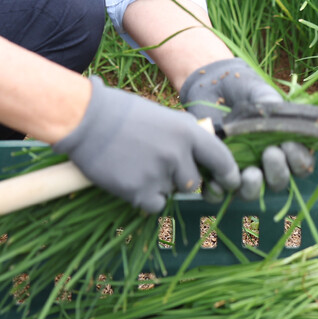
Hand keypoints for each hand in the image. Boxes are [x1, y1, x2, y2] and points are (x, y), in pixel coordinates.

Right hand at [53, 77, 239, 212]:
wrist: (87, 120)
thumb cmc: (123, 113)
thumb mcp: (163, 115)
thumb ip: (185, 134)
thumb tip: (202, 149)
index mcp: (187, 131)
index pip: (221, 159)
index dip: (228, 174)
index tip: (230, 182)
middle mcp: (178, 154)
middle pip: (194, 182)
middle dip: (181, 179)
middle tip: (159, 166)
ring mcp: (159, 174)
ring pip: (172, 193)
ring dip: (160, 186)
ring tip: (138, 166)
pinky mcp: (139, 192)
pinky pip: (155, 205)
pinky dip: (145, 198)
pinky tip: (130, 179)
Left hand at [179, 57, 313, 200]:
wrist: (210, 85)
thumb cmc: (243, 90)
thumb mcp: (260, 94)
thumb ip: (274, 107)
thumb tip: (282, 121)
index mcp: (284, 147)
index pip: (301, 165)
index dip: (299, 160)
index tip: (289, 144)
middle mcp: (264, 165)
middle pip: (278, 182)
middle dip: (278, 172)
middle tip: (271, 153)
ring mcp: (239, 172)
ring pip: (250, 193)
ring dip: (253, 187)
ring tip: (250, 172)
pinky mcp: (214, 174)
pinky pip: (217, 193)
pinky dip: (217, 192)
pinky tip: (216, 182)